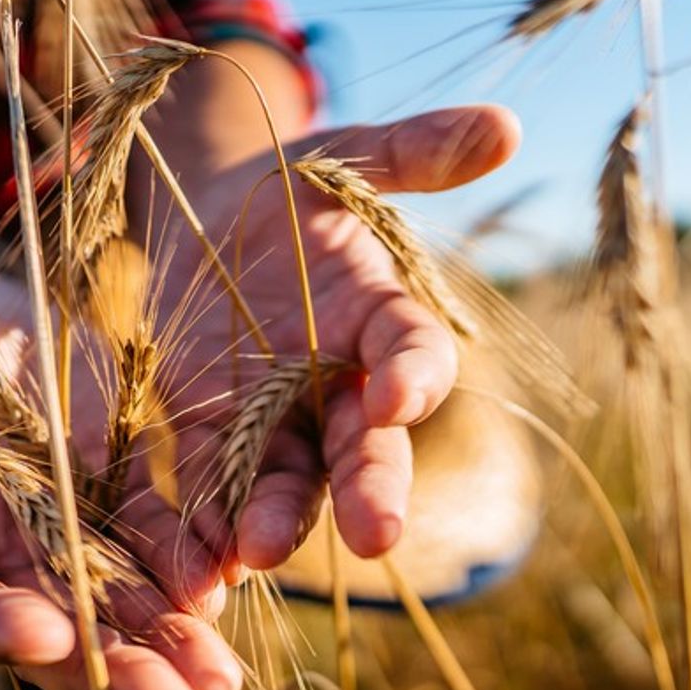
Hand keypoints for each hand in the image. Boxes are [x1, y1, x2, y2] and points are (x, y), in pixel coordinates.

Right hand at [0, 270, 243, 689]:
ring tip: (218, 682)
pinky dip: (193, 574)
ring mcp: (63, 527)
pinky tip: (232, 596)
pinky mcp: (121, 493)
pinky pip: (159, 544)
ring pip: (114, 605)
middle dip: (102, 668)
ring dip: (164, 646)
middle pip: (45, 625)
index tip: (43, 631)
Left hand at [156, 105, 520, 569]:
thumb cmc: (277, 192)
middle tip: (375, 533)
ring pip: (282, 486)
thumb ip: (408, 151)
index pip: (411, 354)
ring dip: (275, 522)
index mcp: (373, 322)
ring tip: (256, 553)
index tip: (400, 395)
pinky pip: (199, 491)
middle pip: (359, 448)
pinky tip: (186, 563)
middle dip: (369, 488)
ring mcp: (260, 426)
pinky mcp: (195, 441)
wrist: (192, 224)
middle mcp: (329, 390)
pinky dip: (195, 528)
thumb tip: (504, 125)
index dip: (414, 374)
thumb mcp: (333, 159)